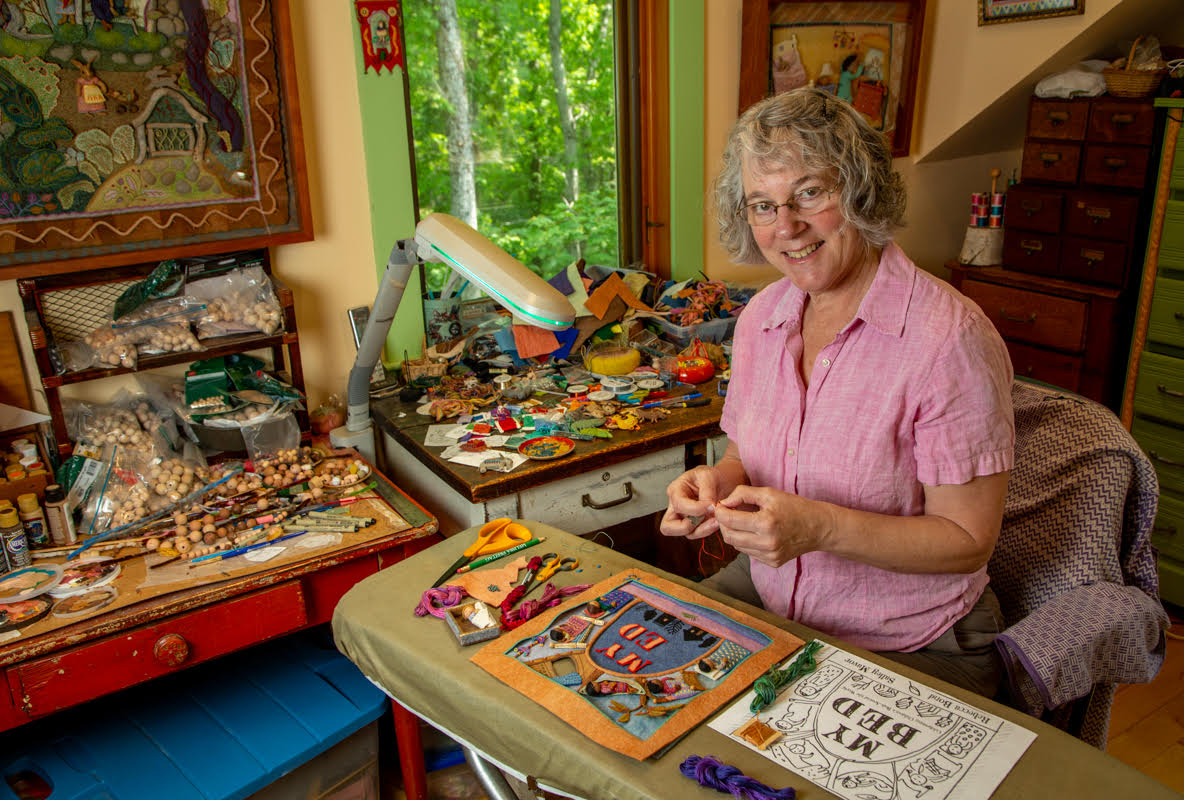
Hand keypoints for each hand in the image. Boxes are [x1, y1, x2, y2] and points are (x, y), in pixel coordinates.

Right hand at [660, 465, 730, 539]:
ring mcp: (684, 518)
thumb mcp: (708, 476)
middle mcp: (675, 506)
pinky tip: (717, 522)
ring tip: (716, 521)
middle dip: (685, 527)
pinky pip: (696, 533)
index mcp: (675, 490)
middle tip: (702, 520)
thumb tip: (709, 507)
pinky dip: (707, 530)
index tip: (711, 505)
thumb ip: (707, 492)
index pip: (679, 504)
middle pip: (667, 526)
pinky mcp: (694, 524)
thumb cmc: (709, 477)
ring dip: (701, 530)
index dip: (695, 508)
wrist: (719, 482)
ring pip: (684, 533)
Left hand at [713, 485, 830, 567]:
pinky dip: (747, 542)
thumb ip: (742, 494)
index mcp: (766, 523)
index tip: (720, 506)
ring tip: (743, 521)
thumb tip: (723, 503)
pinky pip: (749, 552)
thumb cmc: (794, 506)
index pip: (729, 520)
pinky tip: (756, 532)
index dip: (719, 512)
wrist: (818, 527)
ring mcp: (770, 555)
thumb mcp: (769, 493)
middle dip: (724, 524)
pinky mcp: (773, 562)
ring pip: (737, 546)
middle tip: (728, 513)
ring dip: (734, 533)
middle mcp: (767, 543)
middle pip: (729, 536)